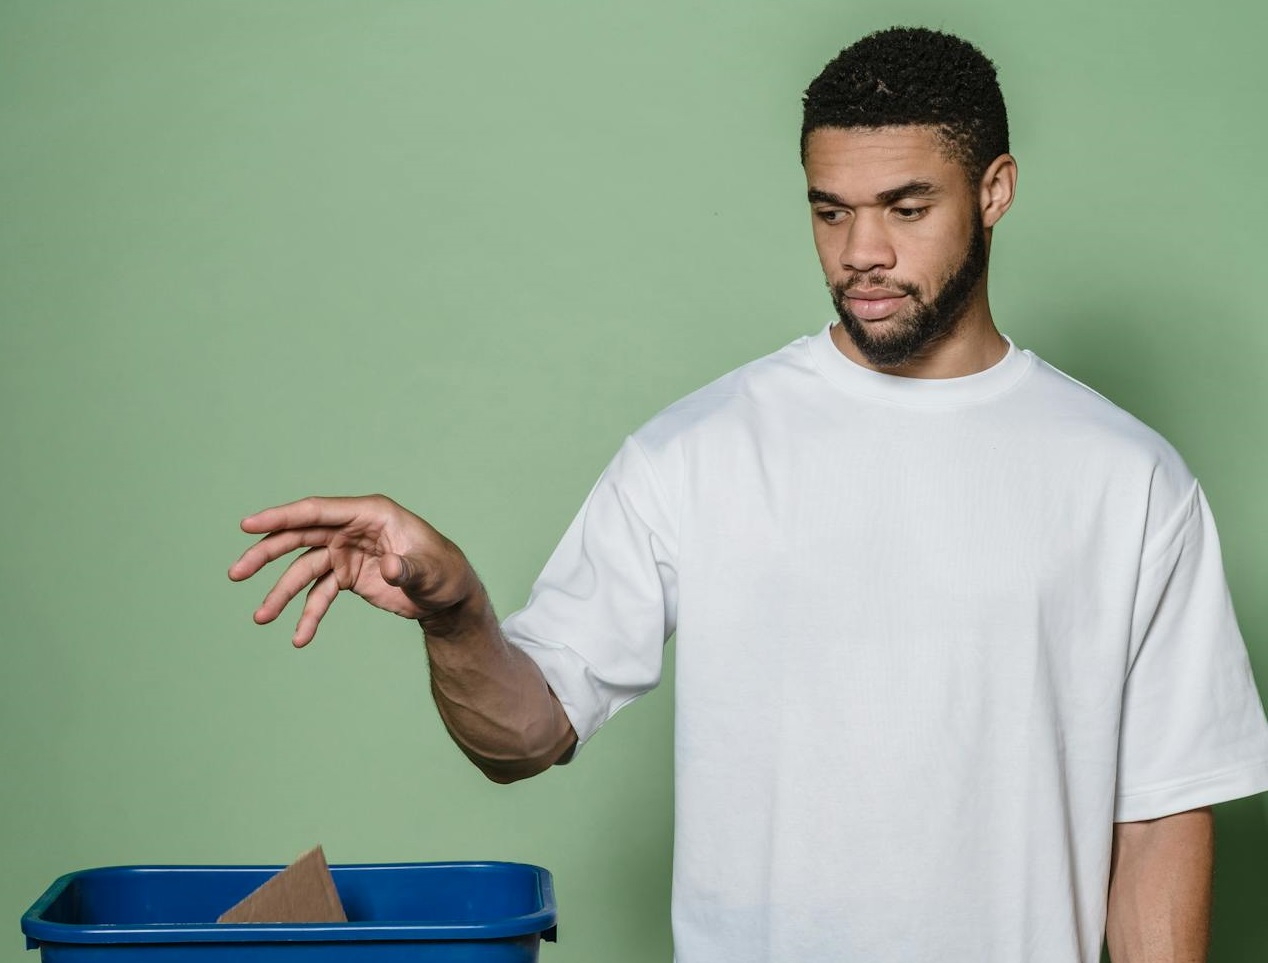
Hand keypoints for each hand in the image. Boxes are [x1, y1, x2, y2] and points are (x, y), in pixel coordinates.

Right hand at [228, 495, 476, 646]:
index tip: (248, 525)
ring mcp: (347, 552)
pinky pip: (319, 595)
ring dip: (281, 593)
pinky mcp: (347, 576)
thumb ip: (410, 569)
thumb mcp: (432, 571)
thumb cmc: (447, 573)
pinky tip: (299, 638)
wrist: (450, 597)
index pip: (318, 511)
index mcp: (371, 514)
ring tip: (261, 618)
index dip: (282, 516)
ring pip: (303, 569)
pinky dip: (308, 615)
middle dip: (266, 553)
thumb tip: (392, 568)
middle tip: (236, 572)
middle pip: (300, 537)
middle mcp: (353, 529)